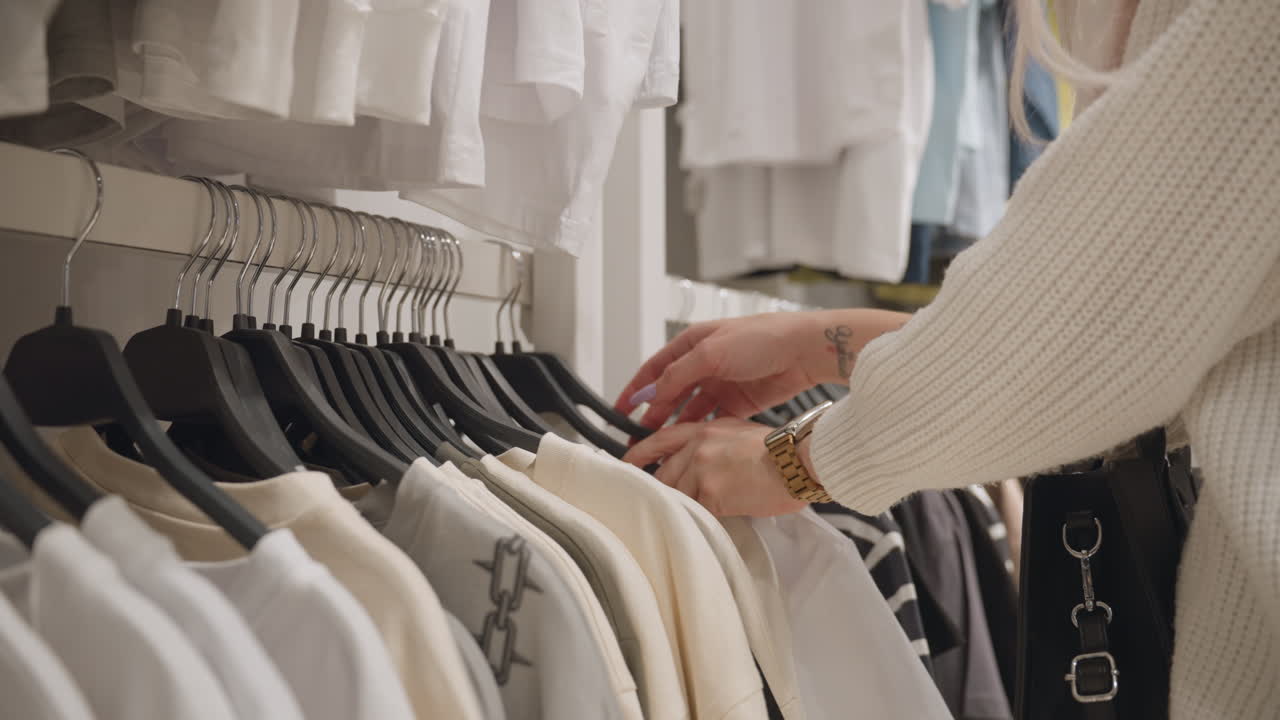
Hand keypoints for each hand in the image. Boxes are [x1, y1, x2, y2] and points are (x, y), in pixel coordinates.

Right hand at [615, 308, 909, 430]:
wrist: (805, 350)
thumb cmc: (762, 339)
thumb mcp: (711, 353)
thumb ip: (678, 375)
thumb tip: (652, 396)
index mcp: (693, 344)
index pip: (654, 370)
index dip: (635, 390)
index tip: (618, 411)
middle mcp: (705, 363)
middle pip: (670, 393)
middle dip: (652, 415)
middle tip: (637, 438)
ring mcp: (722, 383)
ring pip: (689, 409)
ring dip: (675, 426)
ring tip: (660, 446)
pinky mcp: (739, 401)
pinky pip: (712, 419)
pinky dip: (700, 431)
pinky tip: (690, 444)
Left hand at [622, 417, 808, 517]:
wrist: (796, 462)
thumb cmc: (782, 453)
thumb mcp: (742, 435)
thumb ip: (716, 446)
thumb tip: (705, 467)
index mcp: (706, 429)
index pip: (661, 439)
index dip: (640, 452)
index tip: (628, 463)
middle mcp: (698, 445)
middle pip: (663, 473)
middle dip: (662, 491)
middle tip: (662, 504)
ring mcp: (701, 468)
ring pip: (675, 494)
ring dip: (682, 508)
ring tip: (693, 517)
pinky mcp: (709, 491)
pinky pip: (693, 511)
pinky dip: (697, 520)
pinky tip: (705, 523)